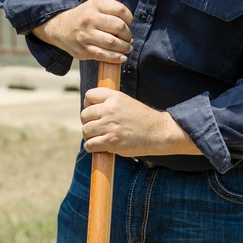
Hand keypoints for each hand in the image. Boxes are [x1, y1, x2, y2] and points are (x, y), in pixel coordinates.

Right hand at [32, 0, 132, 61]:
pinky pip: (103, 55)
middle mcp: (89, 19)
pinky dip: (115, 58)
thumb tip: (128, 32)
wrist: (60, 28)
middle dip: (128, 35)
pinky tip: (122, 57)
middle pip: (118, 27)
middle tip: (128, 39)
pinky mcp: (83, 49)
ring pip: (112, 42)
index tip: (128, 24)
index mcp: (94, 5)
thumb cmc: (83, 18)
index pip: (120, 10)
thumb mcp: (94, 6)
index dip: (129, 19)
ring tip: (127, 48)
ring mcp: (85, 35)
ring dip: (124, 47)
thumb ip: (111, 13)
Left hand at [81, 88, 197, 157]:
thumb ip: (111, 103)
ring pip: (85, 130)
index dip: (88, 105)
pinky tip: (100, 147)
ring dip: (90, 136)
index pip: (89, 95)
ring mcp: (109, 125)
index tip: (93, 113)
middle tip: (98, 128)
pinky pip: (90, 145)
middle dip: (88, 122)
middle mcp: (110, 109)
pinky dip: (92, 147)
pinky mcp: (110, 141)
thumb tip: (92, 110)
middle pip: (84, 115)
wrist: (159, 132)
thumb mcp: (127, 103)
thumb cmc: (144, 120)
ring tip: (99, 138)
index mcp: (114, 97)